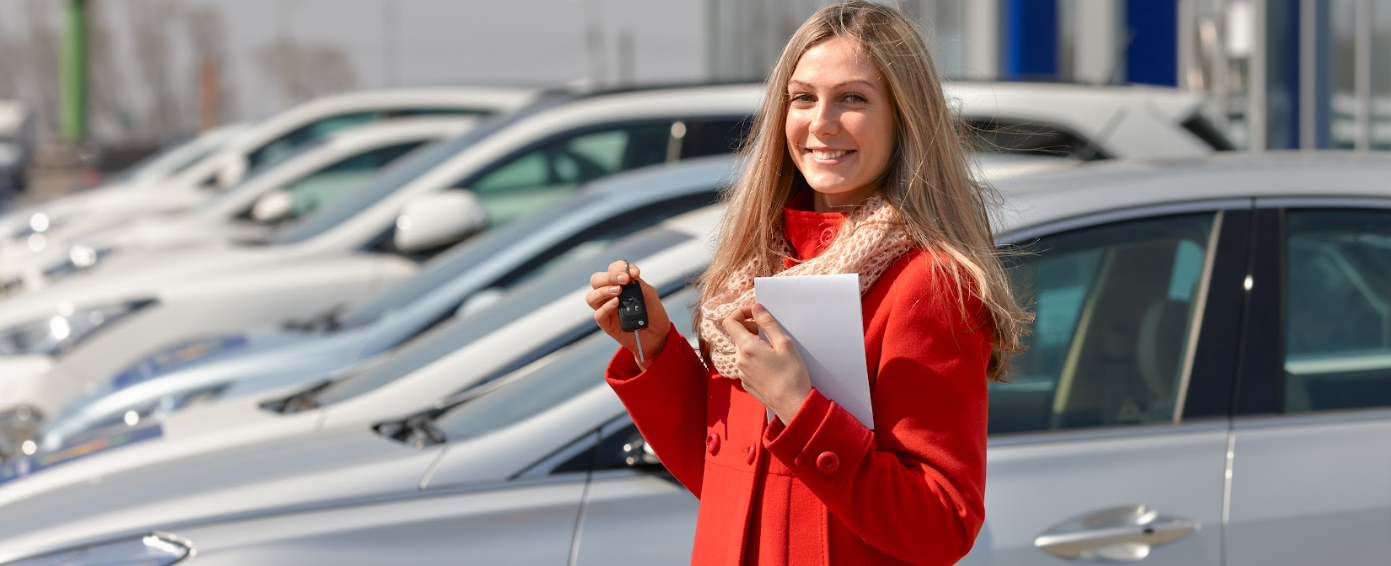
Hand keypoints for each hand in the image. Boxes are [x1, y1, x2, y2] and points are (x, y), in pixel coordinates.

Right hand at [586, 260, 670, 368]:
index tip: (635, 272)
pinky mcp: (606, 323)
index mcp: (619, 283)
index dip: (620, 267)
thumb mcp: (649, 294)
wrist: (657, 335)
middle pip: (596, 280)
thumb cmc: (652, 312)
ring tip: (618, 290)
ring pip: (591, 296)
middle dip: (609, 276)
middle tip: (624, 280)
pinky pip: (598, 314)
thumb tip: (629, 273)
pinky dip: (606, 307)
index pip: (612, 269)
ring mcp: (606, 309)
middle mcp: (609, 294)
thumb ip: (638, 283)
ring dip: (603, 290)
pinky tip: (616, 303)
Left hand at [720, 303, 811, 423]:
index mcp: (747, 347)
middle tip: (770, 333)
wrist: (792, 405)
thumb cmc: (792, 374)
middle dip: (751, 329)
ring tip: (774, 351)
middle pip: (738, 336)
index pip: (730, 321)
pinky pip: (746, 364)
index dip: (741, 312)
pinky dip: (755, 359)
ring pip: (742, 350)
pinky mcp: (746, 383)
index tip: (755, 314)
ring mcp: (741, 373)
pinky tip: (771, 365)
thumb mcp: (784, 343)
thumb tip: (756, 307)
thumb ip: (768, 323)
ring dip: (754, 345)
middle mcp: (739, 360)